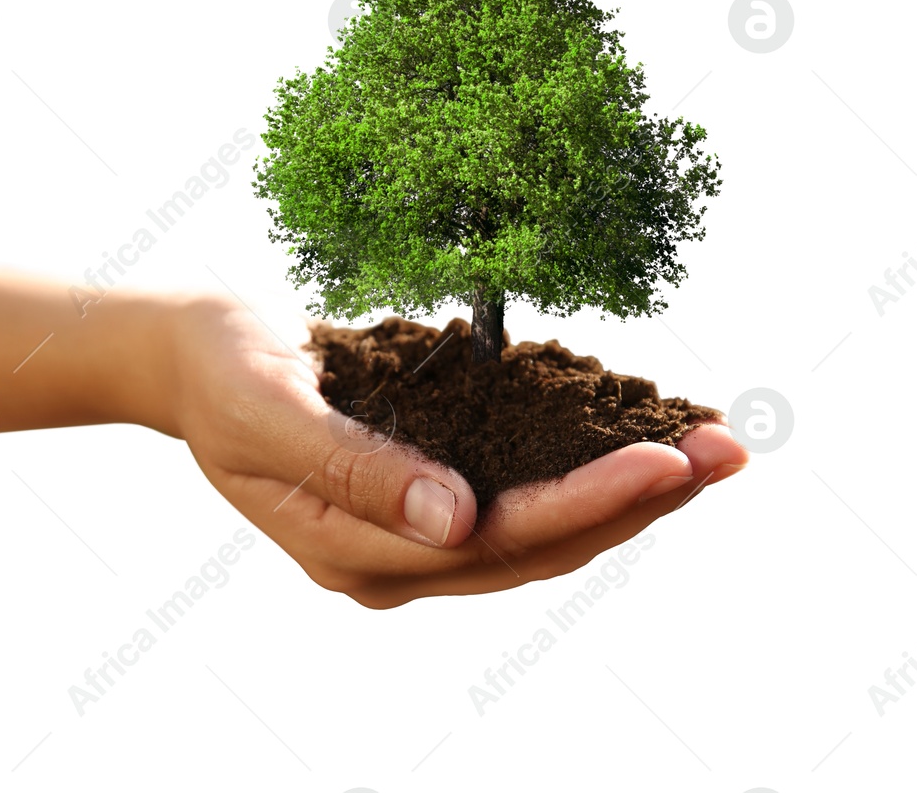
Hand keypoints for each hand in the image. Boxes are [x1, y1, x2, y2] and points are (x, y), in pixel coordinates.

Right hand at [162, 297, 746, 608]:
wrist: (185, 356)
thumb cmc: (221, 371)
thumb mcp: (270, 411)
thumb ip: (357, 471)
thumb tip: (456, 524)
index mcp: (359, 553)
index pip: (502, 538)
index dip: (593, 501)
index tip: (671, 460)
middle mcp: (400, 559)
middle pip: (545, 544)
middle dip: (643, 499)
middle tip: (730, 449)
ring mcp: (417, 533)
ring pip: (548, 528)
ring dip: (632, 490)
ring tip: (712, 447)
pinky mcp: (430, 495)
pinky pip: (527, 495)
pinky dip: (588, 469)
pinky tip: (642, 439)